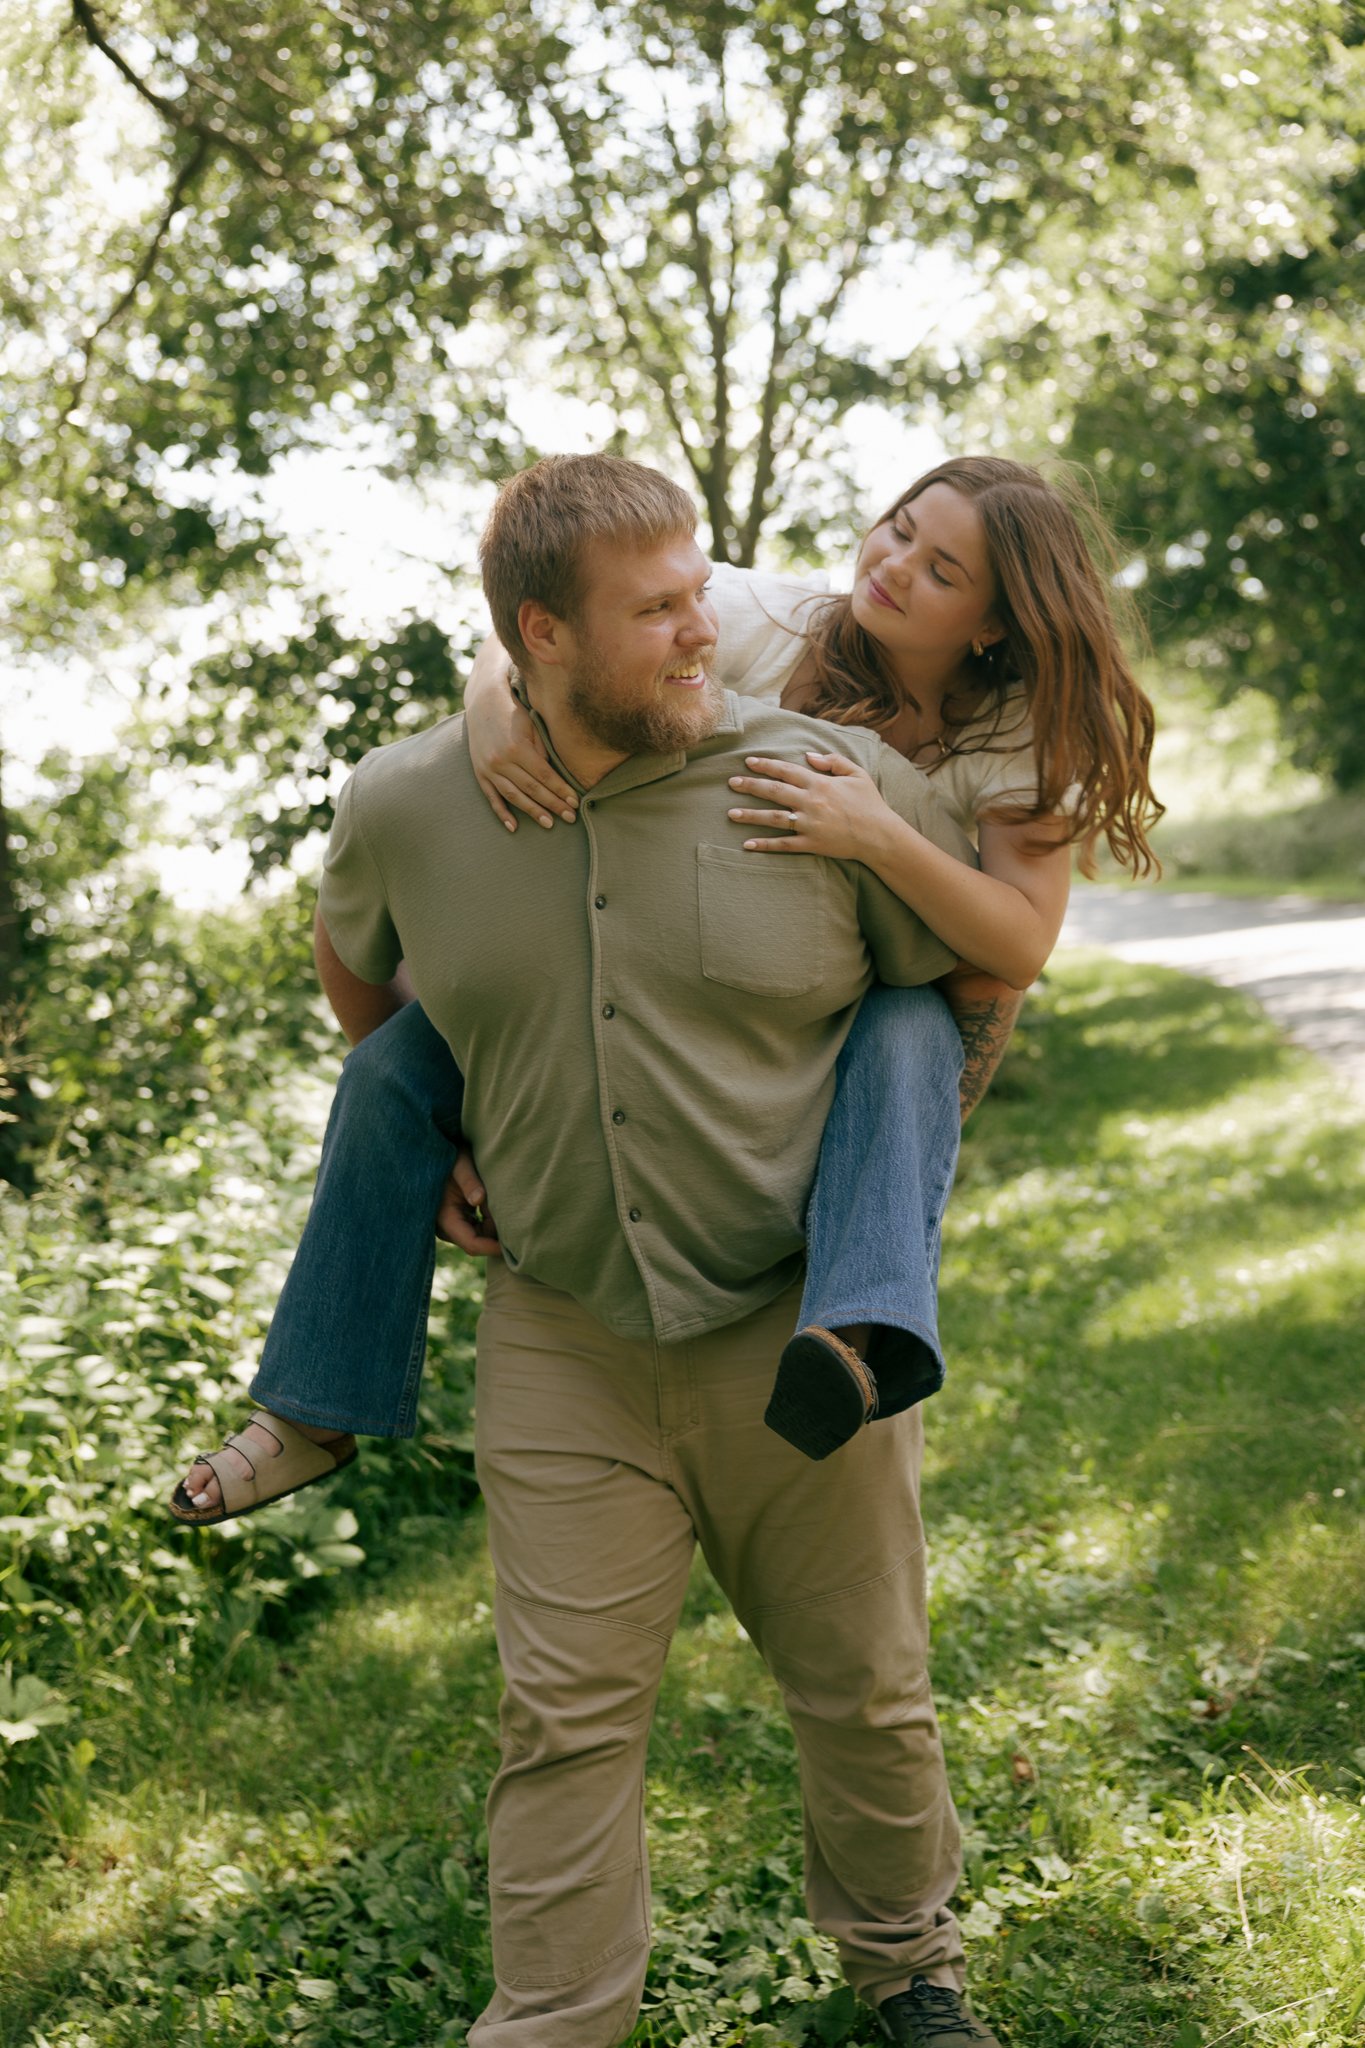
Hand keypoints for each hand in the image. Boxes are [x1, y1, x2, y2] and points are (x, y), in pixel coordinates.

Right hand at [436, 1145, 503, 1256]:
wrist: (438, 1154)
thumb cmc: (451, 1156)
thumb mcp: (460, 1164)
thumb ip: (469, 1181)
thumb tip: (478, 1199)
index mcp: (444, 1218)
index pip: (472, 1244)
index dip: (493, 1247)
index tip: (515, 1244)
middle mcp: (446, 1228)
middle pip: (480, 1241)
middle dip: (496, 1229)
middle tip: (506, 1203)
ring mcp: (452, 1226)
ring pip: (482, 1235)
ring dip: (493, 1221)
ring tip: (494, 1196)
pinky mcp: (459, 1221)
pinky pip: (480, 1228)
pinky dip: (489, 1217)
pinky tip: (490, 1200)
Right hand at [466, 681, 577, 832]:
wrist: (483, 703)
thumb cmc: (514, 714)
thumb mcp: (532, 727)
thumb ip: (542, 753)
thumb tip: (553, 778)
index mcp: (517, 748)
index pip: (544, 775)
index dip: (561, 790)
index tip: (575, 802)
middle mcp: (501, 760)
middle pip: (532, 789)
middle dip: (553, 804)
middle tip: (570, 818)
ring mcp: (488, 768)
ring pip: (514, 796)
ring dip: (533, 812)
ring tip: (549, 824)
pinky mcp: (480, 773)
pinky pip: (492, 797)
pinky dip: (502, 813)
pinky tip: (514, 827)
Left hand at [727, 751, 897, 862]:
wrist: (880, 835)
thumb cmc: (870, 803)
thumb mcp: (856, 774)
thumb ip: (832, 761)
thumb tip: (809, 755)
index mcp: (820, 783)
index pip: (786, 770)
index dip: (766, 765)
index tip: (749, 762)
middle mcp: (811, 802)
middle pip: (774, 791)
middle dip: (750, 786)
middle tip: (731, 783)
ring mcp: (809, 824)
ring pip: (773, 818)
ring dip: (750, 815)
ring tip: (730, 814)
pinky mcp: (811, 844)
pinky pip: (783, 844)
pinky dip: (765, 845)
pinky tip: (747, 844)